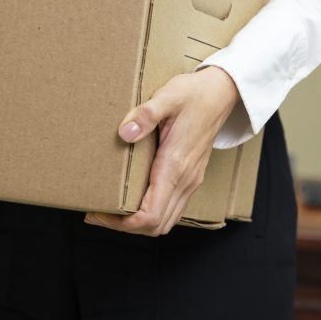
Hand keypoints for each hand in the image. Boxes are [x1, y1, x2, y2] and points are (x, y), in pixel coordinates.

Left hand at [84, 66, 238, 235]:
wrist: (221, 93)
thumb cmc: (195, 94)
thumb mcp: (168, 96)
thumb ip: (146, 114)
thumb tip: (124, 133)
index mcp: (175, 166)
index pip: (150, 215)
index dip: (121, 223)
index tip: (99, 213)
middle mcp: (185, 180)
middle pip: (155, 226)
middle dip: (125, 227)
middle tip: (99, 213)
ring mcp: (190, 181)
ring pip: (165, 221)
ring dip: (139, 223)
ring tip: (113, 209)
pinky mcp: (191, 177)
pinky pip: (171, 209)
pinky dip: (151, 213)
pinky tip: (134, 198)